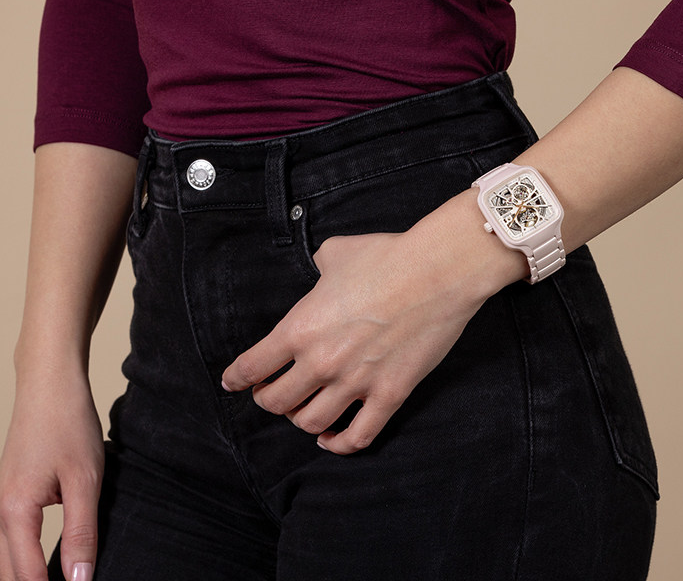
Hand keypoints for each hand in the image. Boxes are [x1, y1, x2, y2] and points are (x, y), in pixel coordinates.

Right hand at [0, 368, 103, 580]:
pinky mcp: (11, 491)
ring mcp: (2, 500)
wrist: (49, 384)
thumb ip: (81, 531)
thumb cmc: (68, 424)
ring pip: (6, 556)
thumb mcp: (85, 478)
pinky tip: (44, 562)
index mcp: (15, 512)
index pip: (27, 576)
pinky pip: (12, 536)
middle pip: (8, 572)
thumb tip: (79, 580)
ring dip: (26, 575)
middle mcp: (0, 510)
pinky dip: (25, 556)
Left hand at [222, 225, 495, 455]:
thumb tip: (321, 271)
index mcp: (300, 328)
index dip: (237, 378)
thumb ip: (319, 267)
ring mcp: (356, 383)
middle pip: (276, 402)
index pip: (253, 366)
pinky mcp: (389, 394)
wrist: (437, 271)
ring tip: (303, 412)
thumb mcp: (337, 252)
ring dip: (301, 420)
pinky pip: (358, 436)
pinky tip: (331, 439)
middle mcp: (321, 362)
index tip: (233, 382)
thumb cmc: (386, 256)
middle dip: (268, 399)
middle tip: (272, 392)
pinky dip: (340, 444)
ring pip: (311, 423)